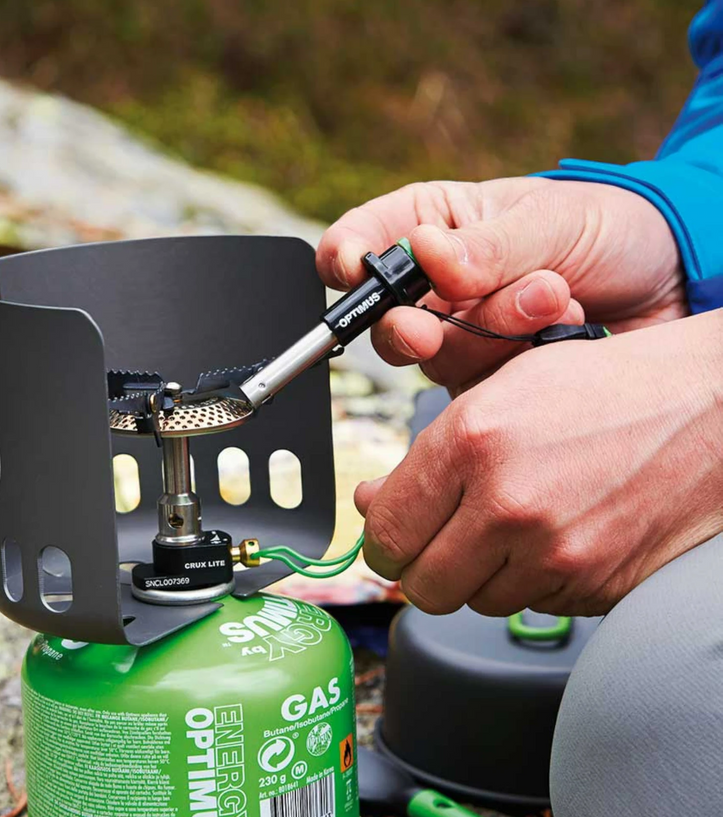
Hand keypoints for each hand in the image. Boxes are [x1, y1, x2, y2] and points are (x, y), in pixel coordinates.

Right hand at [317, 178, 686, 391]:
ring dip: (494, 331)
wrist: (675, 284)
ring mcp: (461, 340)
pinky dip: (521, 362)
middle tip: (435, 324)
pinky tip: (563, 328)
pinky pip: (479, 392)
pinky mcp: (490, 384)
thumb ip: (486, 247)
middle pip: (382, 323)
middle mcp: (435, 289)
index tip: (357, 269)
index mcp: (431, 228)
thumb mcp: (549, 219)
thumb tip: (425, 256)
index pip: (359, 243)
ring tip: (552, 294)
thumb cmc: (610, 230)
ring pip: (436, 360)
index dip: (345, 259)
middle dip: (412, 327)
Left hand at [355, 310, 722, 616]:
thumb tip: (374, 503)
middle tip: (440, 542)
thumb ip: (426, 455)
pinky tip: (553, 537)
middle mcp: (507, 501)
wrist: (709, 408)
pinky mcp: (591, 583)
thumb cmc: (605, 390)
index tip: (392, 536)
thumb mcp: (499, 391)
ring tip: (512, 527)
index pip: (385, 531)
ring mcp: (552, 550)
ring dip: (479, 576)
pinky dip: (530, 582)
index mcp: (471, 440)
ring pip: (473, 602)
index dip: (382, 540)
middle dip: (422, 568)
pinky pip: (529, 605)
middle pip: (420, 586)